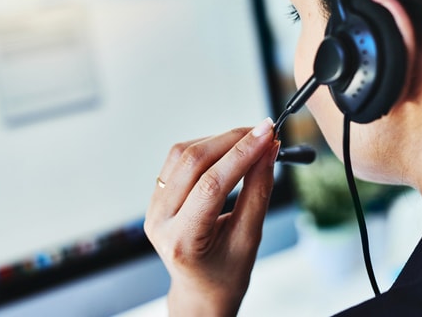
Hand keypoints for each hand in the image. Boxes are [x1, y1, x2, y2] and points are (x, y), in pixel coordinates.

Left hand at [144, 118, 279, 315]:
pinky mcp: (156, 196)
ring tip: (249, 140)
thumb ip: (258, 191)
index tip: (268, 133)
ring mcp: (153, 207)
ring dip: (218, 140)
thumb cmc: (227, 273)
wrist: (201, 290)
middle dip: (232, 140)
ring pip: (182, 155)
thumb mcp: (250, 237)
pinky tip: (228, 150)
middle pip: (193, 162)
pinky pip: (177, 160)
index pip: (211, 185)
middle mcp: (159, 221)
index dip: (242, 154)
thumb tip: (268, 150)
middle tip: (264, 131)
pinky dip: (205, 148)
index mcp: (181, 240)